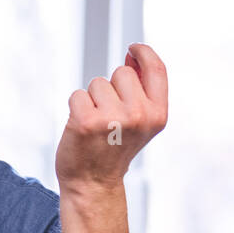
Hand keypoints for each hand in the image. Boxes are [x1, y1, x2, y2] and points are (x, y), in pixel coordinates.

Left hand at [54, 42, 167, 191]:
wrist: (93, 184)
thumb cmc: (114, 149)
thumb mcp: (140, 123)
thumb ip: (142, 91)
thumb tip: (133, 56)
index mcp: (157, 115)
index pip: (156, 69)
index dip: (144, 52)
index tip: (132, 49)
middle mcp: (139, 115)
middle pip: (122, 72)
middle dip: (112, 86)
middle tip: (109, 117)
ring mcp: (112, 118)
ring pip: (97, 83)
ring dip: (92, 98)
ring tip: (96, 124)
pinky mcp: (86, 121)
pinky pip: (77, 94)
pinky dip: (76, 107)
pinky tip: (82, 128)